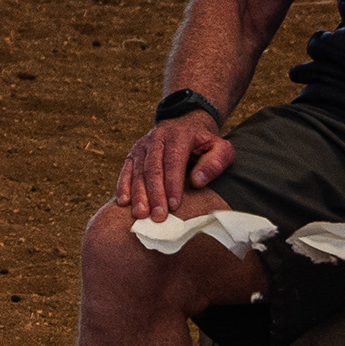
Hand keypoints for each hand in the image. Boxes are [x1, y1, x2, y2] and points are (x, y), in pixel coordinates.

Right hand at [115, 115, 231, 222]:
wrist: (186, 128)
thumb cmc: (205, 146)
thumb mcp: (221, 149)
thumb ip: (215, 163)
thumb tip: (197, 181)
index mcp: (179, 135)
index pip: (173, 161)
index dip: (173, 183)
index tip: (175, 205)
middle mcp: (157, 137)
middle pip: (153, 168)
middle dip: (154, 194)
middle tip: (158, 216)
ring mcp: (142, 146)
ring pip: (138, 172)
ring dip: (138, 194)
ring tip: (141, 215)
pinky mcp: (132, 154)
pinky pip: (125, 171)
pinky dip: (123, 187)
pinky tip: (124, 203)